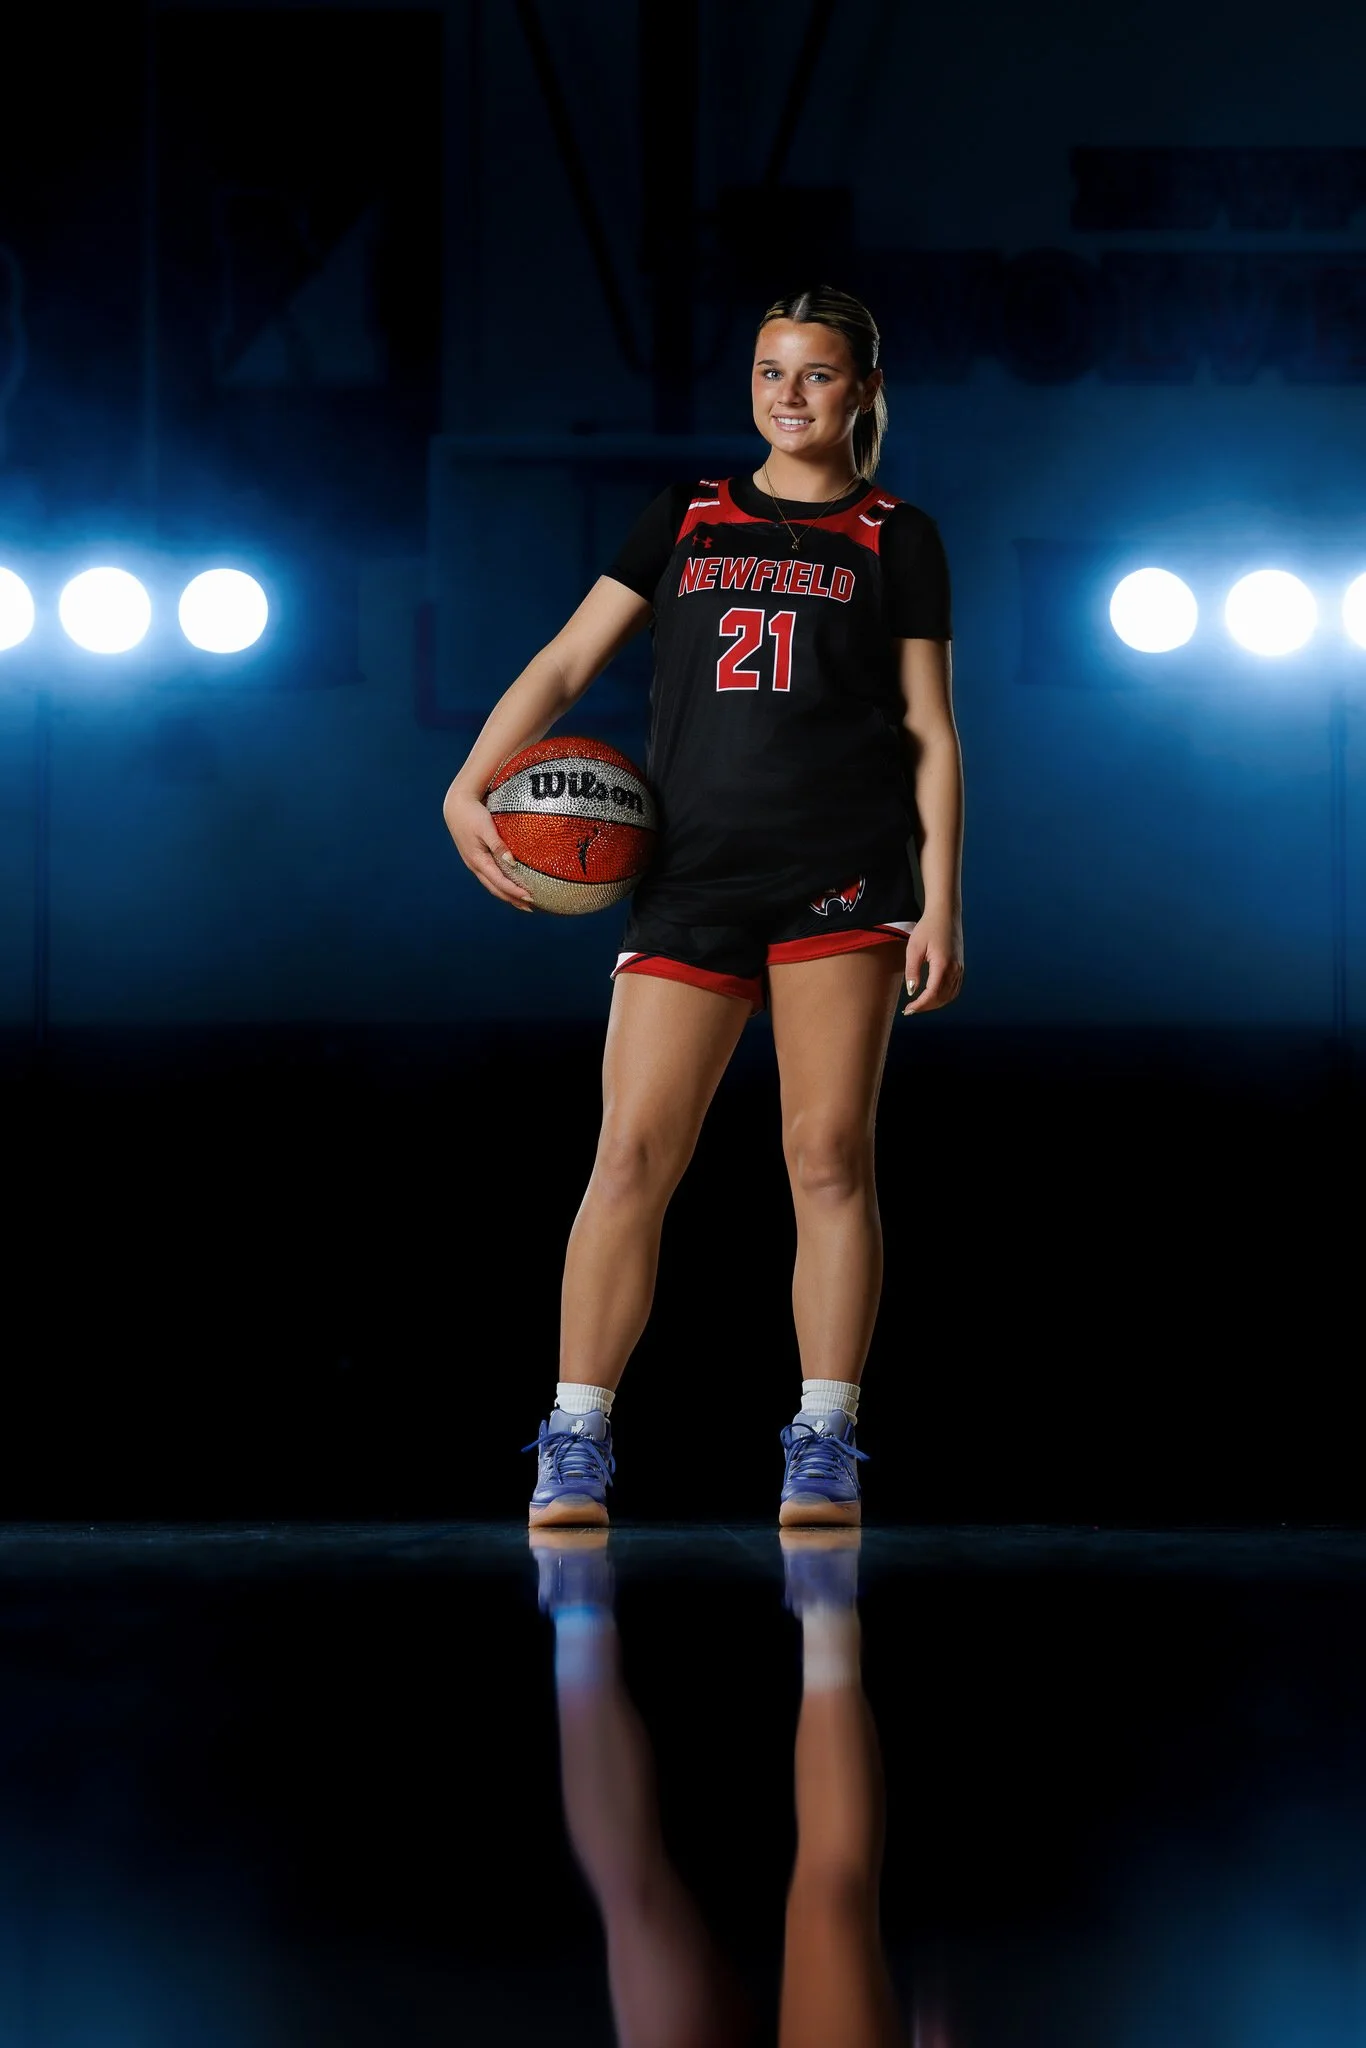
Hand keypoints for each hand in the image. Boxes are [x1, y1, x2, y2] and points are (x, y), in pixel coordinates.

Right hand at [443, 785, 533, 911]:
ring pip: (491, 885)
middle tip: (530, 908)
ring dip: (506, 895)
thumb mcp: (486, 828)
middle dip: (512, 899)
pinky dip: (501, 885)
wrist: (456, 807)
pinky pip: (489, 877)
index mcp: (477, 860)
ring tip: (521, 902)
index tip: (529, 897)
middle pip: (495, 888)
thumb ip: (498, 845)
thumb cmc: (473, 815)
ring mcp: (474, 863)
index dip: (514, 891)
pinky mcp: (476, 859)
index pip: (499, 882)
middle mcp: (475, 865)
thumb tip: (511, 862)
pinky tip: (509, 886)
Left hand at [903, 911, 962, 1014]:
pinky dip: (944, 997)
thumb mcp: (914, 948)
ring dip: (935, 1004)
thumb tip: (911, 991)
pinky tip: (932, 997)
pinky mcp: (960, 967)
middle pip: (942, 998)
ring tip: (919, 1005)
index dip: (920, 1005)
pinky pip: (954, 989)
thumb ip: (912, 971)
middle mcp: (955, 969)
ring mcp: (960, 969)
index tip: (908, 1009)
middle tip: (910, 1009)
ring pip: (950, 996)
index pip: (932, 994)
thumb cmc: (928, 928)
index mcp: (943, 965)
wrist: (945, 915)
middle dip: (926, 1007)